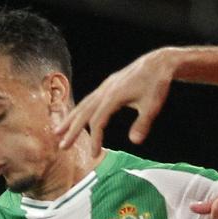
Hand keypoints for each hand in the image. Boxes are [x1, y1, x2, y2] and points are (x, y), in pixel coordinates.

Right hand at [58, 48, 179, 149]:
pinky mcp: (108, 85)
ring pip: (83, 104)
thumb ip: (143, 123)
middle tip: (62, 147)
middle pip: (84, 112)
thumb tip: (135, 142)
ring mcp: (105, 87)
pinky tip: (76, 117)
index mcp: (114, 96)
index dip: (95, 138)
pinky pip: (89, 99)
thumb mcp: (153, 105)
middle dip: (72, 130)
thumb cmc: (157, 84)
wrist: (159, 63)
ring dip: (71, 119)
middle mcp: (105, 90)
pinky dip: (80, 109)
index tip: (94, 155)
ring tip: (58, 131)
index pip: (98, 121)